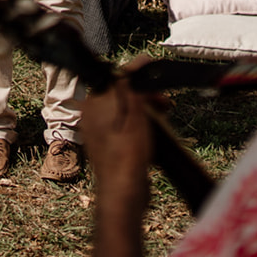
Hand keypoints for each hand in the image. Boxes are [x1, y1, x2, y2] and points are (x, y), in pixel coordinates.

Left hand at [81, 58, 158, 199]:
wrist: (123, 193)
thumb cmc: (128, 156)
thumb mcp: (134, 115)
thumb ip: (132, 87)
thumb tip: (137, 63)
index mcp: (93, 104)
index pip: (116, 78)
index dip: (139, 77)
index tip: (157, 79)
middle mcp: (91, 115)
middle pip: (120, 93)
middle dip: (144, 94)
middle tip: (165, 102)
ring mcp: (98, 130)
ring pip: (123, 109)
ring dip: (144, 108)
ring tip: (164, 113)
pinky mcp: (107, 144)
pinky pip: (123, 124)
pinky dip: (138, 123)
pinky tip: (153, 130)